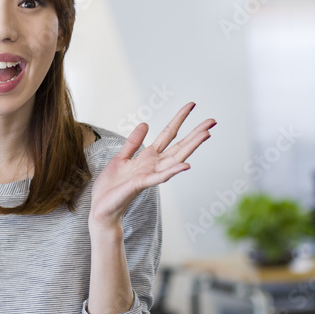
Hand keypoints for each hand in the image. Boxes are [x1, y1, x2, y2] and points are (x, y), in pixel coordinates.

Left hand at [90, 102, 214, 228]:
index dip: (179, 119)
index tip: (191, 105)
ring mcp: (150, 175)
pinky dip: (172, 171)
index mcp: (148, 157)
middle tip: (212, 120)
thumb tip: (145, 124)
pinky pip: (159, 177)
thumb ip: (133, 142)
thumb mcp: (121, 157)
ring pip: (175, 158)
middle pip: (179, 145)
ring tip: (206, 134)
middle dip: (195, 133)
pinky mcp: (141, 184)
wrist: (102, 208)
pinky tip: (185, 165)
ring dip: (191, 147)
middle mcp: (154, 165)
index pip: (168, 134)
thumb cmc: (111, 187)